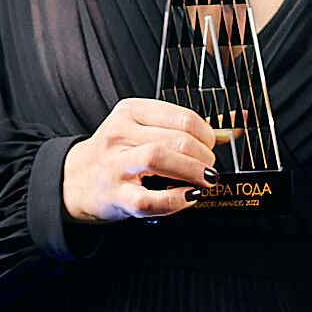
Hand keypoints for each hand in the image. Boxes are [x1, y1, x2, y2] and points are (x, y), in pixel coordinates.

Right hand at [62, 99, 217, 225]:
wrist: (76, 181)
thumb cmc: (118, 155)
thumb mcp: (144, 130)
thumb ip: (185, 129)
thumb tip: (234, 126)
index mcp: (130, 112)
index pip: (182, 117)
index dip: (208, 135)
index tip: (211, 146)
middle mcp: (120, 134)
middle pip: (176, 139)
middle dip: (204, 156)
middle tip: (209, 168)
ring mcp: (115, 165)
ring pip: (160, 159)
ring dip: (192, 172)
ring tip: (203, 181)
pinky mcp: (116, 196)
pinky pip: (151, 200)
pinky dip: (177, 200)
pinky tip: (188, 197)